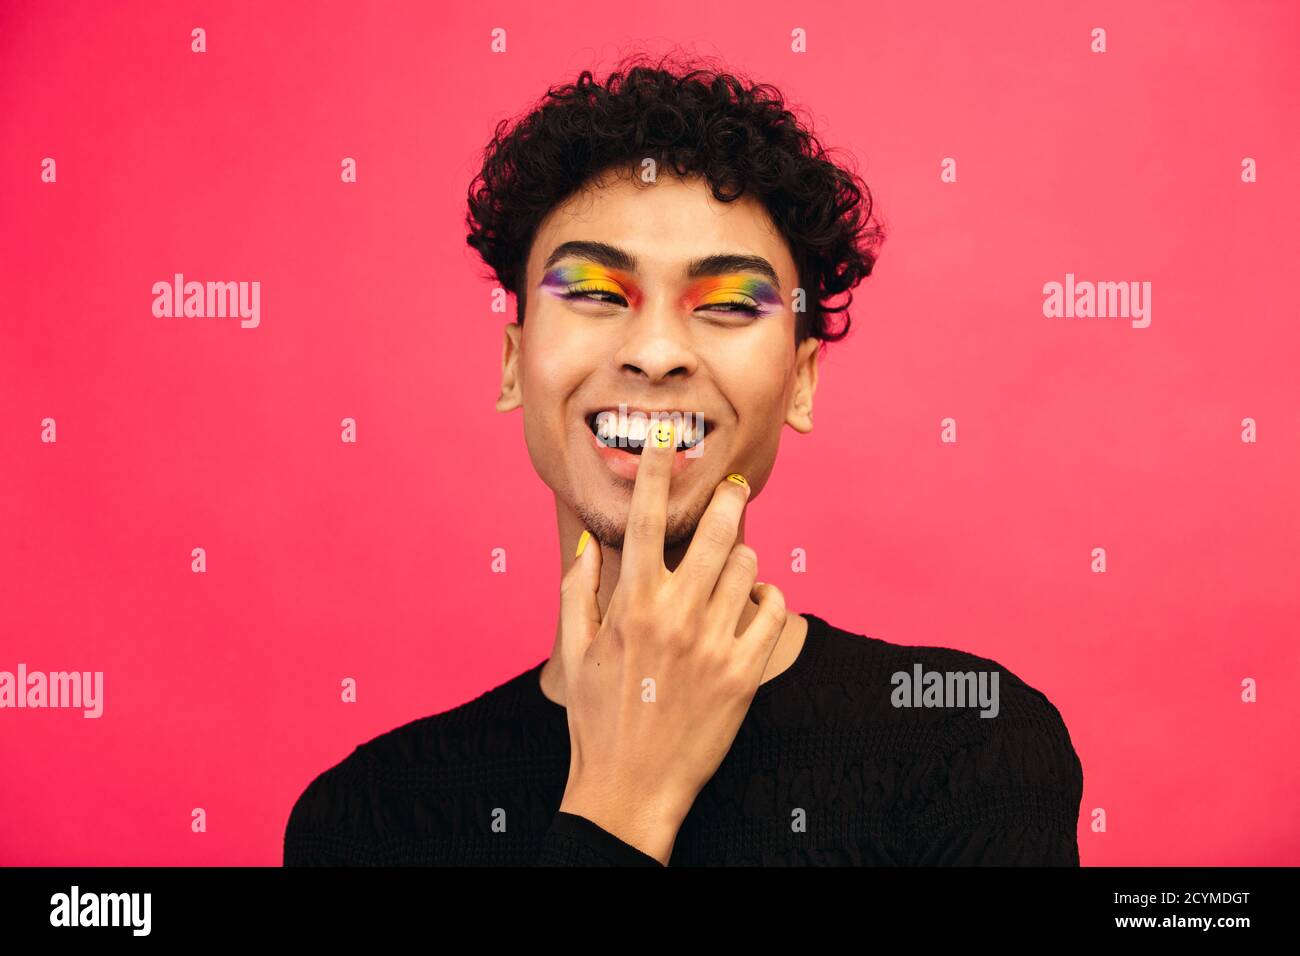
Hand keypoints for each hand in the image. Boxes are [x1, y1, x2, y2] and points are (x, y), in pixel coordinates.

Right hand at [556, 416, 787, 863]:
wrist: (630, 787)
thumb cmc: (597, 717)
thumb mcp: (574, 652)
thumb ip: (578, 592)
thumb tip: (587, 546)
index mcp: (631, 603)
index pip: (647, 518)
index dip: (657, 471)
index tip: (664, 438)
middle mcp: (677, 615)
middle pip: (717, 530)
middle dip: (728, 500)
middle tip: (732, 490)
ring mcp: (716, 643)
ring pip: (749, 566)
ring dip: (743, 557)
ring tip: (732, 566)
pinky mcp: (746, 673)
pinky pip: (775, 610)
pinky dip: (767, 599)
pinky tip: (752, 605)